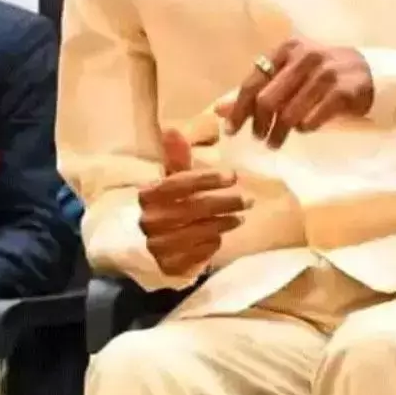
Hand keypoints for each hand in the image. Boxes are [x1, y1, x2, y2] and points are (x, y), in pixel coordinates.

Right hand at [139, 129, 247, 276]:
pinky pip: (198, 253)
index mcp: (148, 195)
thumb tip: (172, 129)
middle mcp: (150, 220)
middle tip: (248, 200)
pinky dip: (212, 243)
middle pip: (194, 208)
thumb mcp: (170, 181)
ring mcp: (158, 245)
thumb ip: (176, 158)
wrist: (147, 246)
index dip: (207, 179)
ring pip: (199, 232)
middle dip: (225, 203)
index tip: (233, 175)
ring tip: (239, 217)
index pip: (179, 184)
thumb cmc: (165, 207)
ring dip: (223, 223)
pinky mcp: (168, 265)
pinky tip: (219, 235)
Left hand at [221, 38, 373, 148]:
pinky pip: (313, 119)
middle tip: (258, 139)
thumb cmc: (324, 74)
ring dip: (279, 133)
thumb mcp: (290, 75)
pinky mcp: (343, 91)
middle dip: (258, 125)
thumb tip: (219, 110)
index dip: (239, 109)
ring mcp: (325, 73)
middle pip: (267, 100)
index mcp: (287, 50)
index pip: (253, 82)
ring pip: (289, 113)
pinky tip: (304, 130)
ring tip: (275, 143)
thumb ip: (258, 89)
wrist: (374, 73)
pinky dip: (304, 128)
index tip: (230, 131)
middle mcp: (305, 57)